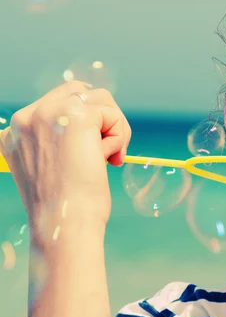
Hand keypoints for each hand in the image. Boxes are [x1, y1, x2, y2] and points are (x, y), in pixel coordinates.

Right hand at [0, 81, 130, 241]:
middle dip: (103, 119)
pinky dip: (119, 137)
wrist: (64, 223)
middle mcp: (26, 118)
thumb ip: (60, 141)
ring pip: (100, 100)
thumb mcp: (52, 168)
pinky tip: (109, 161)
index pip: (57, 102)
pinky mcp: (74, 115)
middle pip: (79, 92)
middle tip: (110, 153)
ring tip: (109, 158)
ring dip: (114, 128)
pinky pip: (112, 115)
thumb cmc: (65, 207)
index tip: (91, 153)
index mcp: (15, 132)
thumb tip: (94, 126)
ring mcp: (48, 113)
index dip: (86, 122)